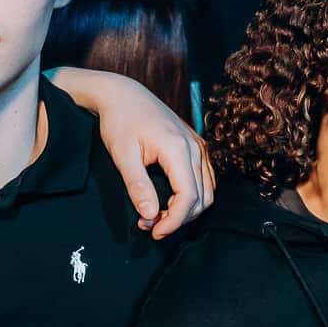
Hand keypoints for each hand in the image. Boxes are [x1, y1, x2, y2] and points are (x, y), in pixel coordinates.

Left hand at [49, 68, 214, 237]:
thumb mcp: (123, 155)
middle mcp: (195, 147)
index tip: (153, 232)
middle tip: (150, 225)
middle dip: (179, 218)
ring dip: (187, 210)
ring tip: (159, 215)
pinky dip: (192, 196)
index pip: (188, 196)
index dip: (174, 221)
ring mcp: (199, 146)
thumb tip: (151, 216)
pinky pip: (205, 179)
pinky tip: (169, 200)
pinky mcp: (196, 146)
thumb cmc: (120, 122)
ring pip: (207, 191)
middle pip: (202, 198)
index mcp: (178, 148)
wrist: (124, 94)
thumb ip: (138, 186)